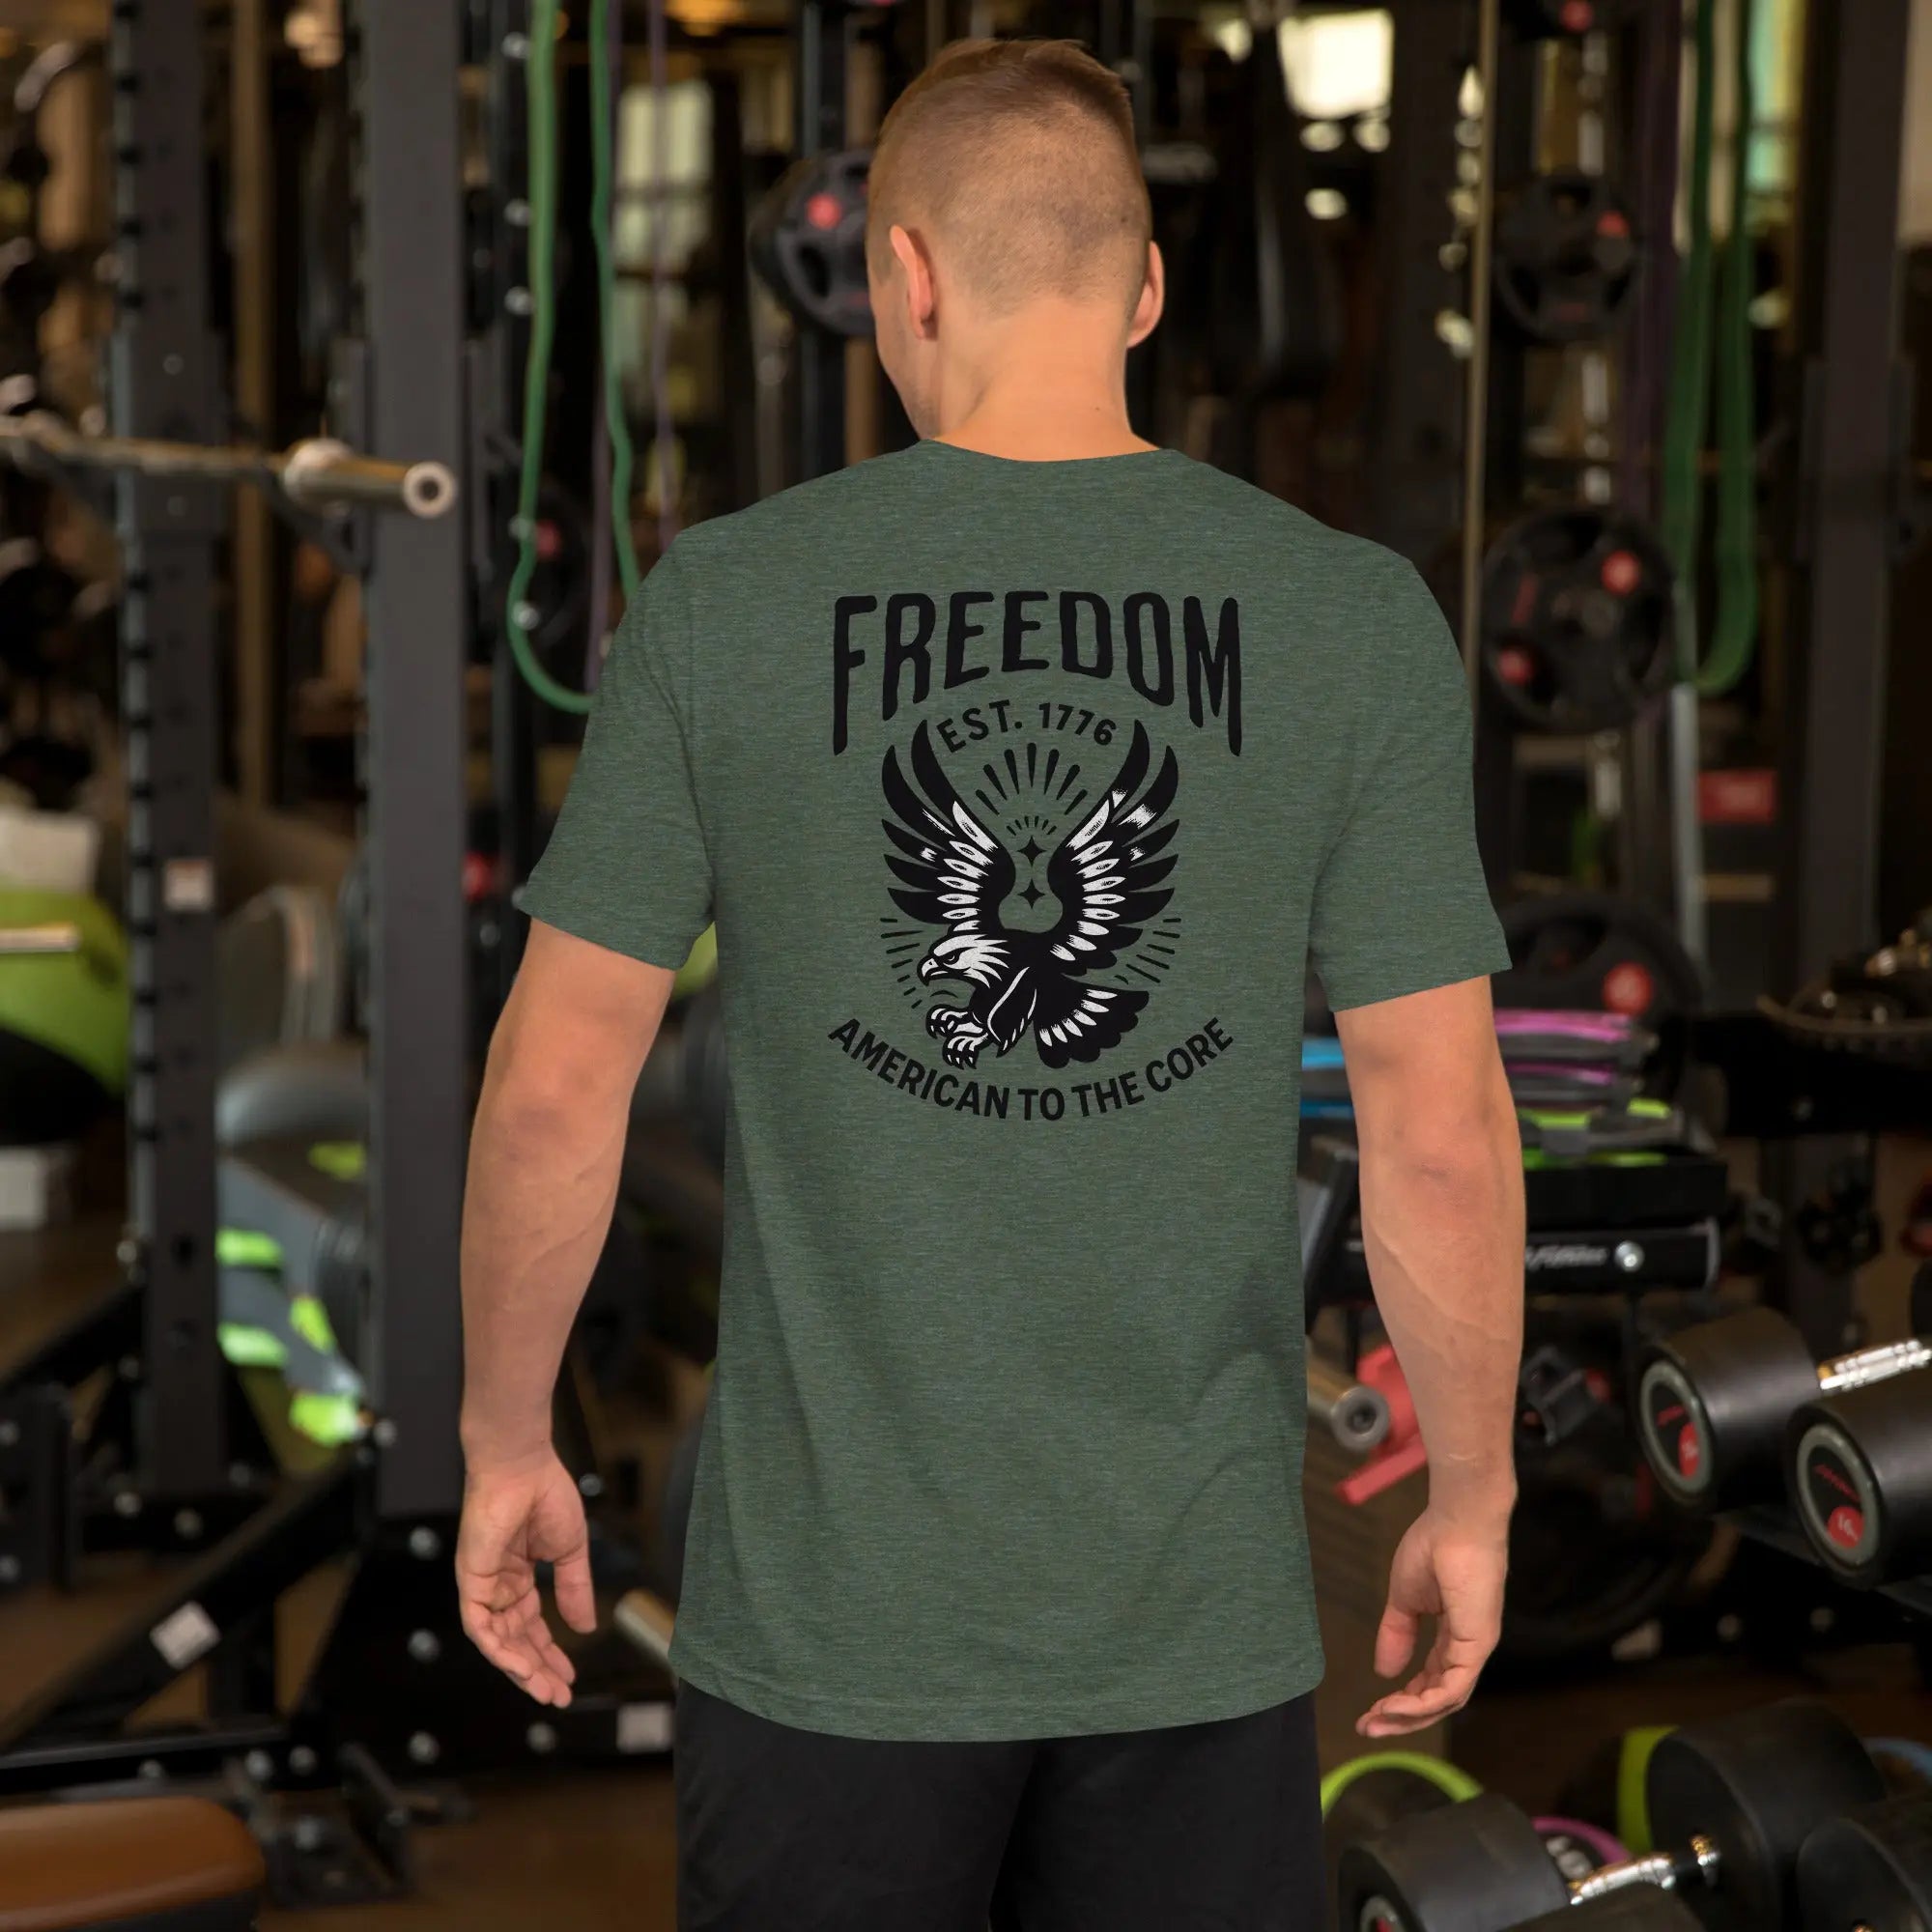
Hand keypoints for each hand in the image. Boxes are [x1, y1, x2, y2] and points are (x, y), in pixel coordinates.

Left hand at [456, 1447, 596, 1704]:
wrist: (523, 1465)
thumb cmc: (545, 1494)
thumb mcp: (569, 1551)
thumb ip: (575, 1589)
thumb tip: (586, 1627)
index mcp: (518, 1576)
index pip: (531, 1626)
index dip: (549, 1653)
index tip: (569, 1677)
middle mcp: (497, 1586)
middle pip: (515, 1640)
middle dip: (537, 1669)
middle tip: (558, 1695)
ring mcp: (482, 1585)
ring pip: (496, 1641)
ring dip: (519, 1668)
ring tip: (544, 1690)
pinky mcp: (470, 1580)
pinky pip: (480, 1626)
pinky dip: (499, 1649)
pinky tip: (521, 1666)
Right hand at [1357, 1502, 1509, 1738]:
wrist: (1457, 1520)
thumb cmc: (1434, 1547)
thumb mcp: (1405, 1598)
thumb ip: (1396, 1634)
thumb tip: (1384, 1672)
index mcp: (1454, 1637)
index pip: (1430, 1681)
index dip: (1401, 1700)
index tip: (1369, 1711)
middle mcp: (1467, 1648)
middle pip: (1438, 1699)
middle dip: (1402, 1718)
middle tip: (1366, 1728)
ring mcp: (1475, 1648)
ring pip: (1446, 1700)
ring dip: (1409, 1715)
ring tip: (1374, 1719)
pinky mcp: (1478, 1644)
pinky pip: (1453, 1687)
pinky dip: (1424, 1702)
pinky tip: (1396, 1706)